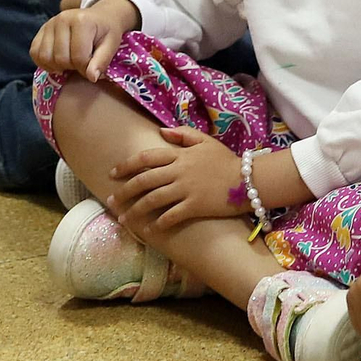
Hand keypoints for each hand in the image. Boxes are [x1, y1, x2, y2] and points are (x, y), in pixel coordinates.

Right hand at [29, 0, 139, 79]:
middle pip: (60, 58)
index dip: (85, 70)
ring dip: (57, 66)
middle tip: (81, 65)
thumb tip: (91, 78)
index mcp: (81, 21)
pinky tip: (56, 62)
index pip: (78, 57)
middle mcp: (62, 19)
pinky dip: (43, 62)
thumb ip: (102, 61)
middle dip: (72, 68)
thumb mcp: (111, 45)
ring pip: (45, 57)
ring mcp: (49, 23)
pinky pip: (35, 52)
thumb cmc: (106, 32)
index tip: (92, 69)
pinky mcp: (41, 29)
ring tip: (70, 63)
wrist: (100, 15)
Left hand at [107, 126, 247, 232]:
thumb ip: (182, 133)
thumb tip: (161, 131)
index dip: (126, 165)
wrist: (249, 179)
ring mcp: (186, 189)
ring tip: (124, 219)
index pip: (145, 158)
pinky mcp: (196, 206)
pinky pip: (172, 215)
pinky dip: (159, 222)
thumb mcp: (205, 140)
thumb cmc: (226, 160)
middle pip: (144, 180)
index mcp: (178, 155)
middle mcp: (178, 172)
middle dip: (124, 191)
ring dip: (136, 210)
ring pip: (153, 199)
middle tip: (111, 200)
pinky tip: (150, 228)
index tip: (112, 173)